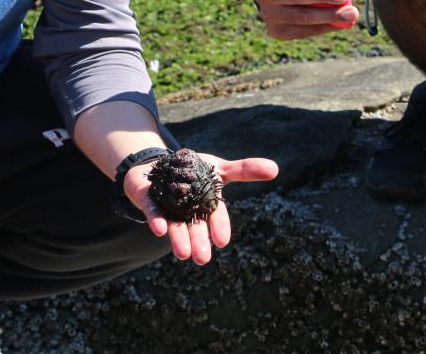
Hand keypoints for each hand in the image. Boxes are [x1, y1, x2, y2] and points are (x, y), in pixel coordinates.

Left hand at [123, 153, 278, 264]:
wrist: (159, 166)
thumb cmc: (194, 171)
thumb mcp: (219, 168)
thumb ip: (245, 170)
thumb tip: (276, 169)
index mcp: (206, 205)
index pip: (215, 217)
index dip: (218, 227)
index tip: (222, 240)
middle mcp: (187, 212)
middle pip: (194, 228)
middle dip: (199, 242)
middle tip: (202, 259)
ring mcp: (168, 209)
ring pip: (174, 226)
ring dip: (178, 238)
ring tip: (182, 254)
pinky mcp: (149, 202)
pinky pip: (151, 211)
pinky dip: (155, 219)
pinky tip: (159, 229)